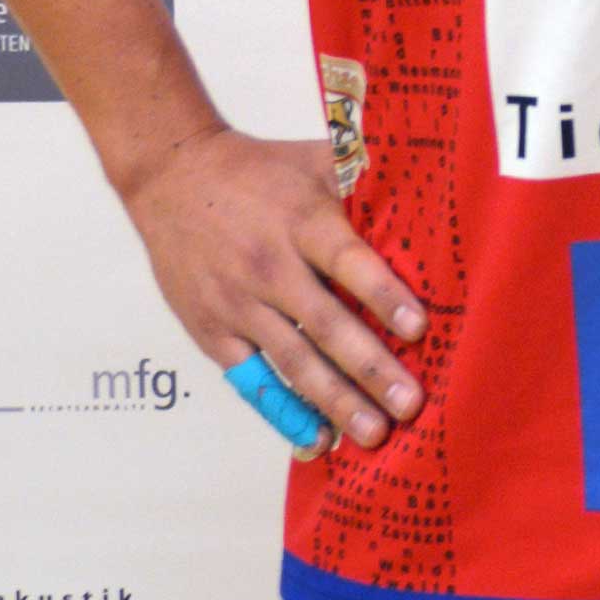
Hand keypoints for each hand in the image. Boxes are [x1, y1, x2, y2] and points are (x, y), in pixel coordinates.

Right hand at [117, 125, 426, 458]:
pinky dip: (283, 410)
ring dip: (336, 402)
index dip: (382, 295)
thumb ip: (363, 182)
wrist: (172, 177)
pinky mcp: (212, 330)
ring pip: (293, 361)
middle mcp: (269, 266)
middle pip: (325, 325)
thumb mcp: (312, 161)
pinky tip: (317, 437)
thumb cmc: (257, 171)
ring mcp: (237, 303)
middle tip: (410, 405)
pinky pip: (252, 378)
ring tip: (375, 433)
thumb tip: (426, 198)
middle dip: (371, 368)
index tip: (418, 329)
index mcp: (300, 221)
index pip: (347, 261)